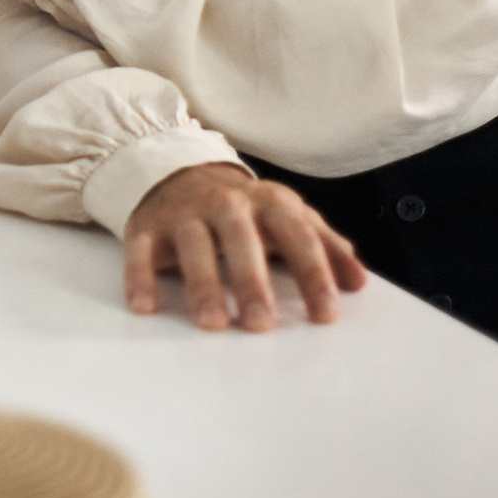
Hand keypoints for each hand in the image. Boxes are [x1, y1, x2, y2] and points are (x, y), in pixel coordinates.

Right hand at [123, 163, 366, 331]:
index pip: (297, 236)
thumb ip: (325, 246)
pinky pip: (140, 251)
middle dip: (252, 281)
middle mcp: (226, 204)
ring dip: (203, 284)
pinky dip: (139, 277)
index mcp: (269, 202)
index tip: (326, 314)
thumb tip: (358, 281)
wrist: (180, 173)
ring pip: (193, 245)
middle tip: (262, 323)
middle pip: (241, 240)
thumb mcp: (287, 217)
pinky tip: (144, 306)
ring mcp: (184, 214)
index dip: (313, 274)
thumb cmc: (244, 209)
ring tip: (213, 322)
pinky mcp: (147, 226)